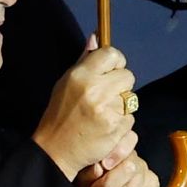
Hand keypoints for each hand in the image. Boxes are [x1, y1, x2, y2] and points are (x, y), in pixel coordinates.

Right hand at [37, 45, 137, 180]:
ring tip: (102, 113)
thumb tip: (96, 36)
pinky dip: (121, 123)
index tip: (111, 71)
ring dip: (121, 106)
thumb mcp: (66, 83)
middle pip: (128, 76)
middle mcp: (95, 89)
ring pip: (131, 98)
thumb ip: (84, 60)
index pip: (112, 54)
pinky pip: (130, 118)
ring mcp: (107, 109)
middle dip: (120, 85)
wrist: (56, 150)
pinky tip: (105, 127)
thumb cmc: (60, 114)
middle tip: (105, 96)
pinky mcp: (116, 127)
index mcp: (81, 75)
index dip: (115, 62)